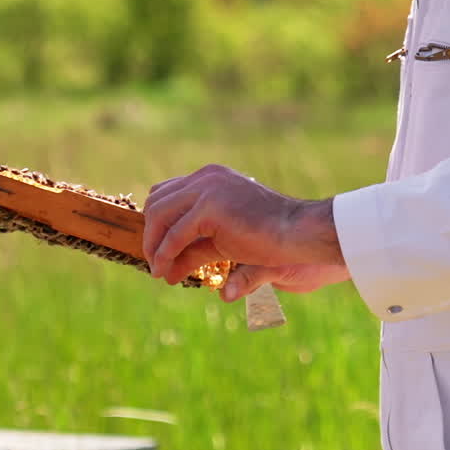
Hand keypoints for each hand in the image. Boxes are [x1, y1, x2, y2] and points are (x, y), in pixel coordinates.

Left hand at [143, 164, 348, 298]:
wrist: (297, 233)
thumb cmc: (269, 238)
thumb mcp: (224, 238)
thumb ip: (195, 245)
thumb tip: (166, 263)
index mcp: (211, 177)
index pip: (167, 193)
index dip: (156, 222)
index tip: (156, 248)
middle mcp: (206, 177)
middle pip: (158, 202)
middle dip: (151, 235)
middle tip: (154, 263)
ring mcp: (207, 188)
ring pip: (161, 216)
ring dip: (154, 247)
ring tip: (158, 271)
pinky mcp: (209, 206)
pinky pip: (176, 234)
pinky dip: (166, 254)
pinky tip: (167, 272)